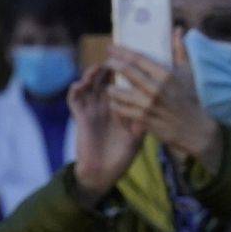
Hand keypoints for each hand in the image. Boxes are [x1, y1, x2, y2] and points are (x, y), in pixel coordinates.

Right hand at [68, 64, 146, 198]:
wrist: (103, 172)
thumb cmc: (121, 156)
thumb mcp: (138, 136)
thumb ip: (143, 119)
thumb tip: (156, 104)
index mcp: (118, 109)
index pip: (119, 85)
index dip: (121, 72)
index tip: (129, 60)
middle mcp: (103, 107)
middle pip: (102, 81)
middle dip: (106, 69)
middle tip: (111, 59)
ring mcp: (91, 111)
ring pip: (87, 87)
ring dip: (90, 76)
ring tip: (97, 68)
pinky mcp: (80, 118)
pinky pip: (74, 100)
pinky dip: (75, 91)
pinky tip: (79, 85)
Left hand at [106, 41, 222, 171]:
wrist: (195, 129)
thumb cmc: (191, 98)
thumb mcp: (188, 74)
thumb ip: (180, 51)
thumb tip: (177, 30)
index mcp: (167, 75)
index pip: (138, 59)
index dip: (121, 52)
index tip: (111, 48)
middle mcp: (156, 89)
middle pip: (126, 72)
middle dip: (112, 64)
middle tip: (106, 62)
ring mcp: (148, 105)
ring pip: (118, 92)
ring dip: (111, 88)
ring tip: (109, 86)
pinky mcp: (143, 119)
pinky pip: (121, 109)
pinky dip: (115, 104)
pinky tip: (115, 102)